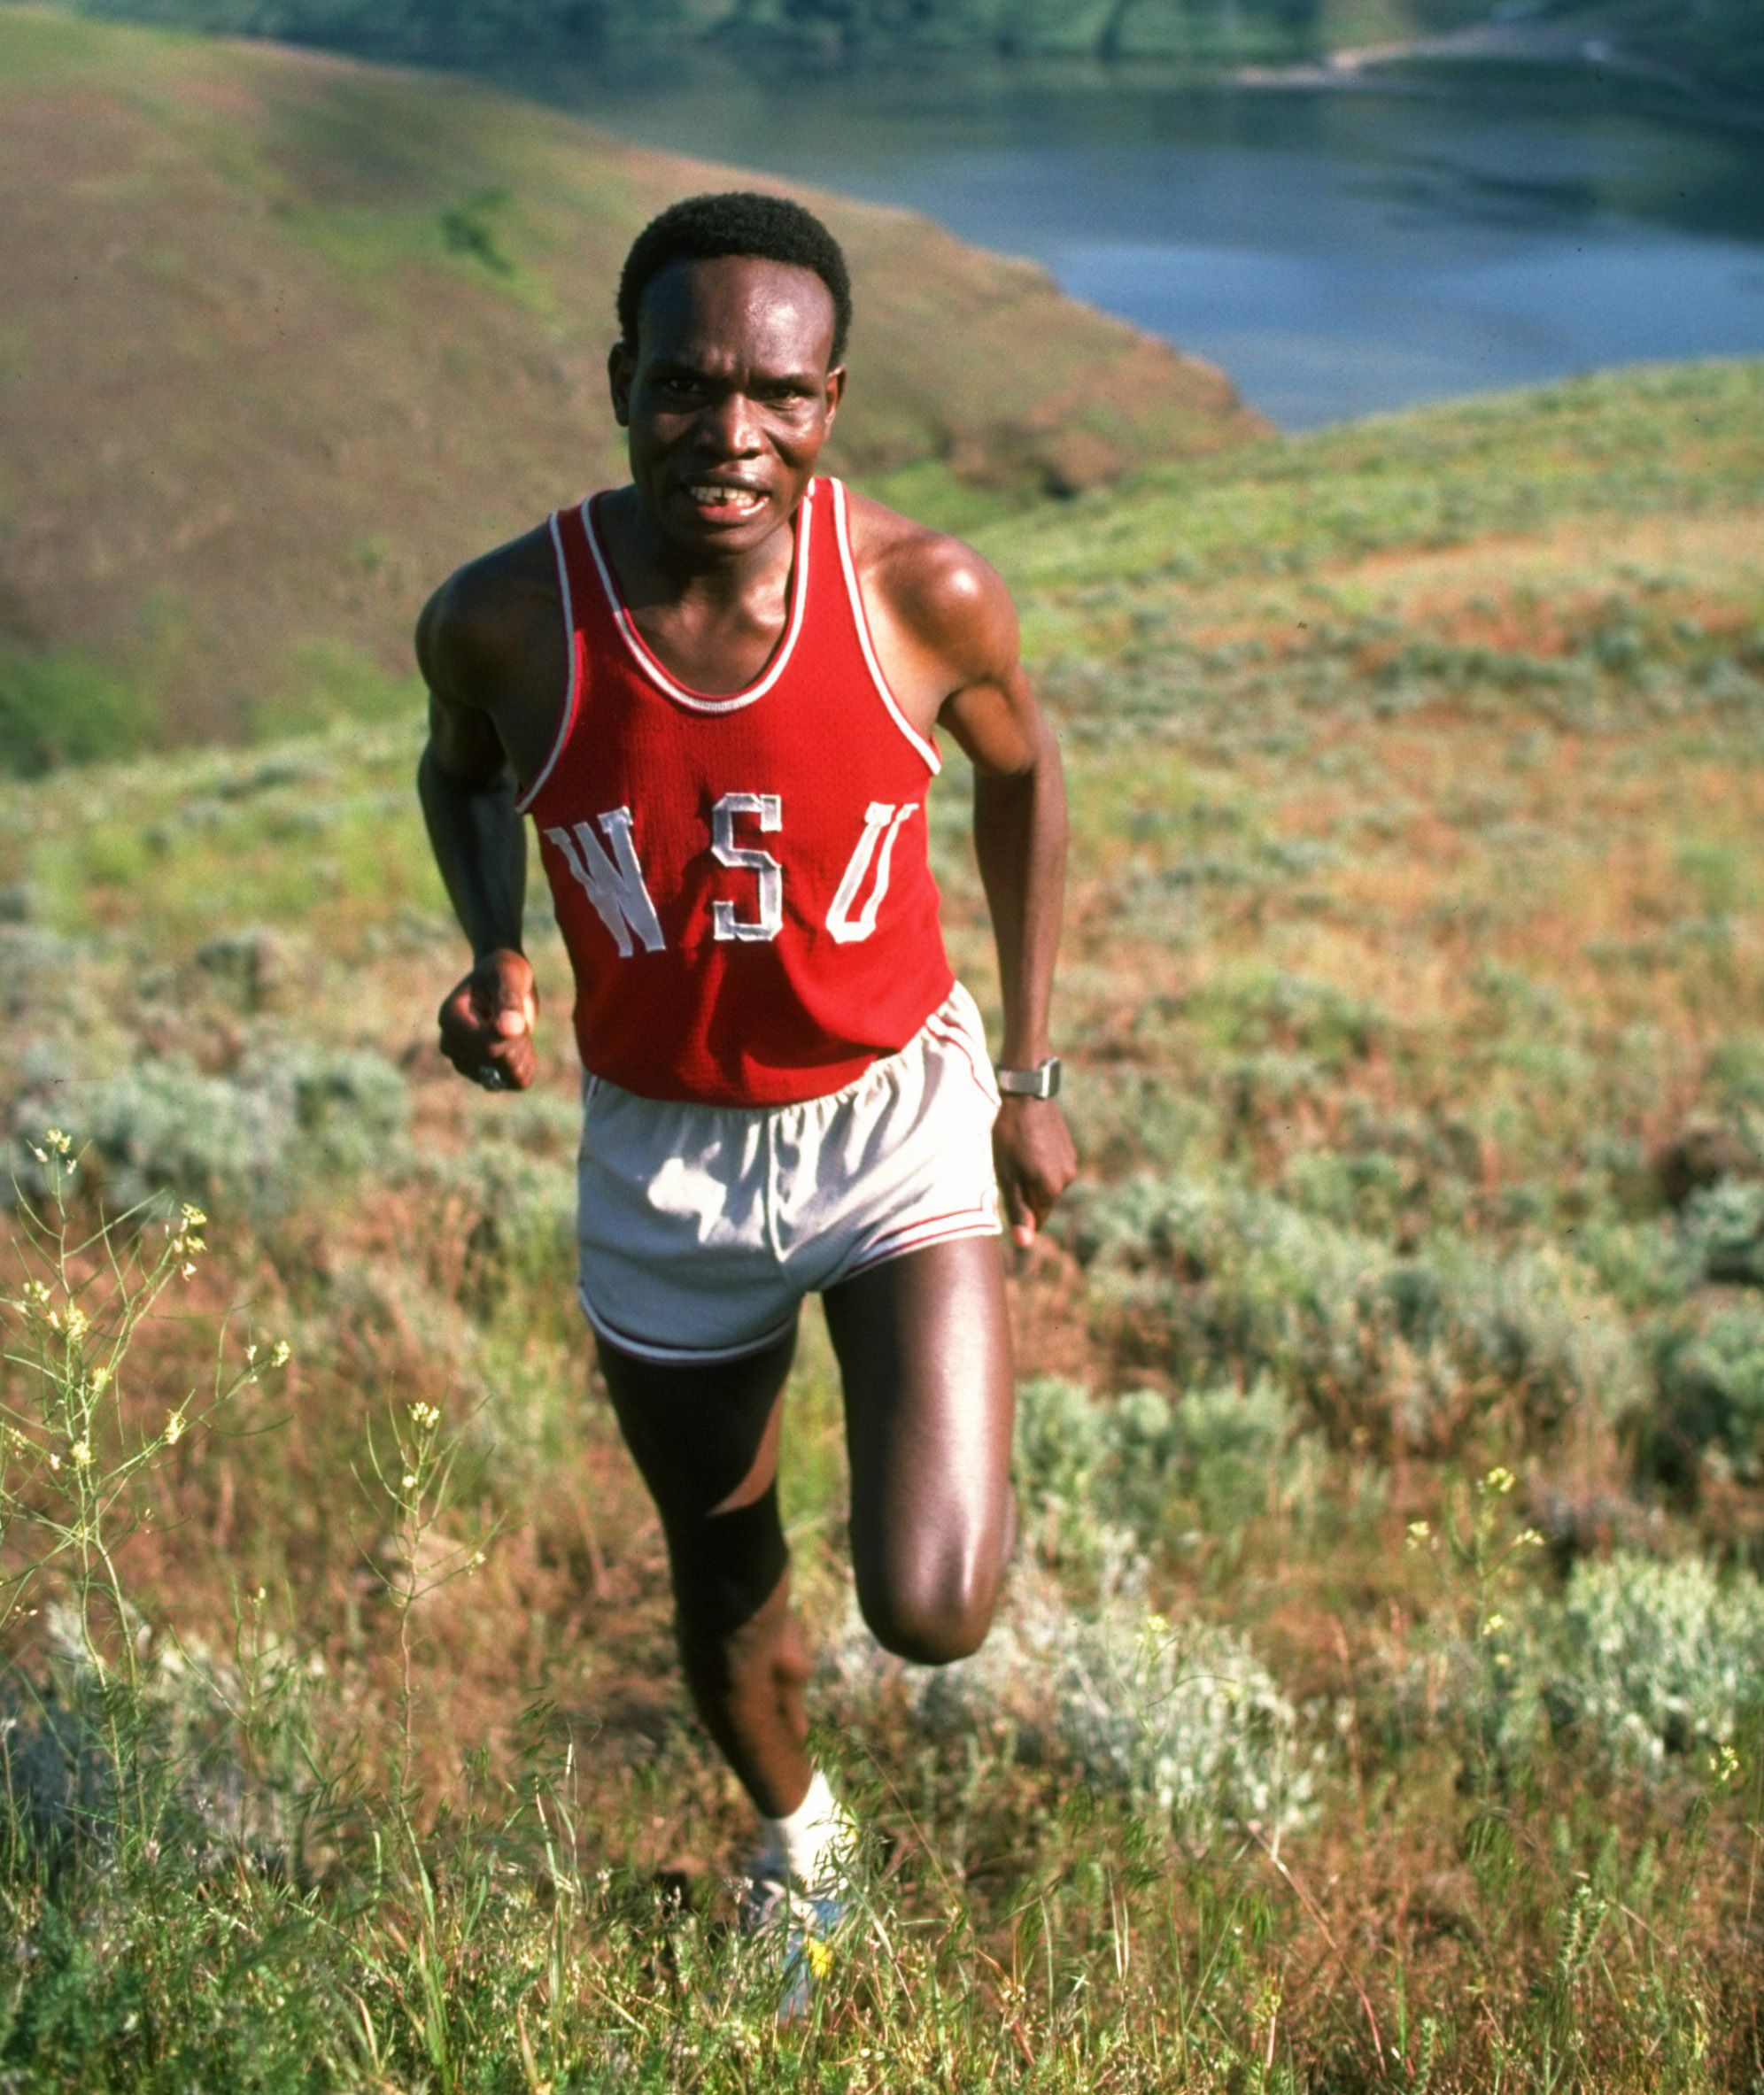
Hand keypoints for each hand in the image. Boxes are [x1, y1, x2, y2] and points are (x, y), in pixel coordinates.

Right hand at [436, 948, 538, 1092]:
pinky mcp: (477, 1071)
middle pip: (495, 1063)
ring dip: (521, 1057)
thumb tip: (510, 1029)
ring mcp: (462, 1060)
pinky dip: (522, 1069)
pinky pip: (505, 1083)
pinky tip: (523, 1048)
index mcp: (450, 1018)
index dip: (515, 1037)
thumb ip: (509, 1001)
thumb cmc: (503, 971)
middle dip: (519, 1045)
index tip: (519, 1017)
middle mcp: (450, 1043)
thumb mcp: (509, 977)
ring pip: (501, 1078)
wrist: (503, 981)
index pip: (488, 1047)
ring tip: (518, 1031)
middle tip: (520, 1021)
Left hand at [993, 1095, 1076, 1251]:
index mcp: (1051, 1190)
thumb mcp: (1007, 1175)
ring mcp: (1069, 1162)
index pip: (1037, 1220)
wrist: (1026, 1094)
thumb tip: (1025, 1244)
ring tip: (1015, 1157)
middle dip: (1025, 1195)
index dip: (1019, 1215)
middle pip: (1042, 1201)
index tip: (1004, 1196)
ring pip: (1047, 1183)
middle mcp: (1066, 1179)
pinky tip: (1026, 1146)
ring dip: (1032, 1178)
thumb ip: (1017, 1211)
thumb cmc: (1010, 1136)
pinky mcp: (1068, 1147)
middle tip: (1006, 1172)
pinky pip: (1052, 1166)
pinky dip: (1039, 1163)